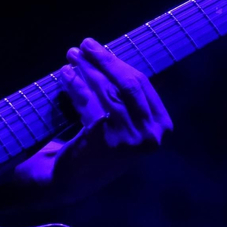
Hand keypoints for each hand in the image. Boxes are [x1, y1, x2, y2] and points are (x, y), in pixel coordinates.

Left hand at [49, 37, 171, 199]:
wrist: (71, 181)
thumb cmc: (96, 145)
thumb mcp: (121, 122)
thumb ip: (124, 95)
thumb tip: (108, 52)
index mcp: (162, 127)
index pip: (141, 84)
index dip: (117, 62)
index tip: (97, 47)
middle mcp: (151, 135)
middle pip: (127, 84)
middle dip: (104, 60)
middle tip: (83, 45)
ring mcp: (130, 139)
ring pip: (107, 91)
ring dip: (86, 69)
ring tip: (71, 56)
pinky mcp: (106, 140)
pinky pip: (90, 102)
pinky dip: (76, 85)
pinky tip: (65, 75)